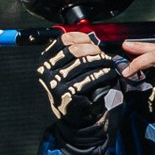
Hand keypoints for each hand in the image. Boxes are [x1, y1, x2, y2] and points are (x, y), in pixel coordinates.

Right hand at [36, 30, 123, 154]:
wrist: (75, 116)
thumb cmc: (74, 88)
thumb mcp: (67, 68)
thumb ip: (73, 52)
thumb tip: (89, 37)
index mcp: (44, 61)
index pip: (63, 40)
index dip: (81, 38)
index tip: (92, 42)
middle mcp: (46, 71)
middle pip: (75, 50)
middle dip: (93, 50)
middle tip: (104, 55)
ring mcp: (55, 83)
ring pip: (84, 63)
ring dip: (101, 61)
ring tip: (109, 64)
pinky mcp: (67, 94)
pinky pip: (90, 79)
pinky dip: (103, 74)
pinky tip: (110, 75)